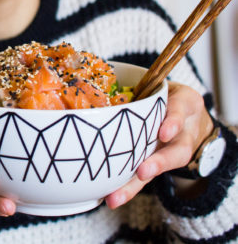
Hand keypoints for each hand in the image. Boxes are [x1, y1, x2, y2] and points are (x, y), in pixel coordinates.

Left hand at [105, 82, 213, 207]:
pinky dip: (129, 188)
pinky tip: (111, 198)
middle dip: (160, 162)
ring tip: (116, 198)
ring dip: (136, 185)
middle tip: (143, 172)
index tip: (164, 133)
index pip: (180, 111)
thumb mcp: (165, 88)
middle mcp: (182, 133)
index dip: (173, 122)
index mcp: (183, 105)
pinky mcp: (158, 165)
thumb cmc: (169, 100)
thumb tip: (96, 89)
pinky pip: (147, 177)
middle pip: (177, 151)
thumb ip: (145, 92)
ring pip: (155, 175)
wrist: (190, 117)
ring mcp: (171, 152)